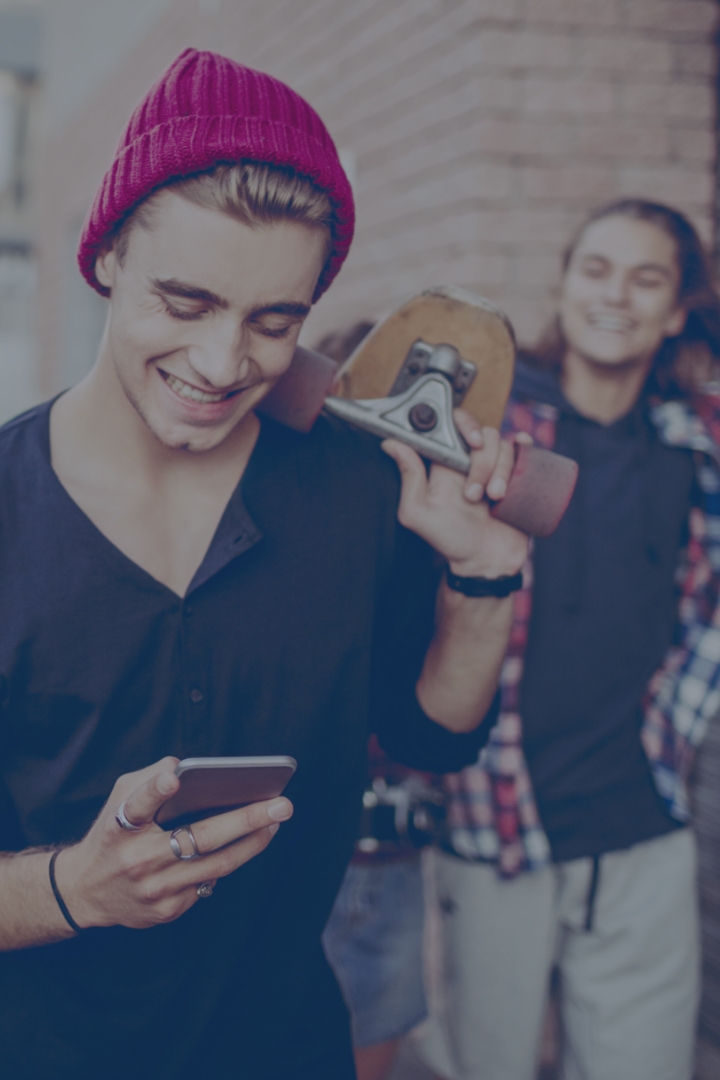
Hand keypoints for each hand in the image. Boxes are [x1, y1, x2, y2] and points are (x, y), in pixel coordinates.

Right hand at [55, 757, 292, 929]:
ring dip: (253, 842)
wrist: (85, 892)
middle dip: (248, 820)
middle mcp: (137, 861)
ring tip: (276, 821)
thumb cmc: (111, 835)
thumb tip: (183, 767)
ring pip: (217, 865)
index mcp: (119, 828)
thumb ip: (148, 779)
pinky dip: (228, 861)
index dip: (155, 790)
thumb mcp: (117, 799)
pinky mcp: (166, 911)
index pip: (137, 805)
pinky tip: (246, 843)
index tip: (173, 779)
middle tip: (283, 805)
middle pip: (201, 839)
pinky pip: (208, 882)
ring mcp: (154, 890)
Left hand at [381, 410, 530, 577]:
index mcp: (445, 462)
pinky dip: (525, 445)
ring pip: (503, 444)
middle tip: (475, 494)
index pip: (452, 424)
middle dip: (482, 463)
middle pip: (482, 434)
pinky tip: (524, 451)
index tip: (470, 441)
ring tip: (495, 498)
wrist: (486, 560)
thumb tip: (391, 444)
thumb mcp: (418, 513)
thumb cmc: (449, 540)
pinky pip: (523, 447)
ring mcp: (495, 466)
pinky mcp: (517, 474)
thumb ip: (408, 479)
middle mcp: (470, 460)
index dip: (463, 424)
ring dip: (502, 471)